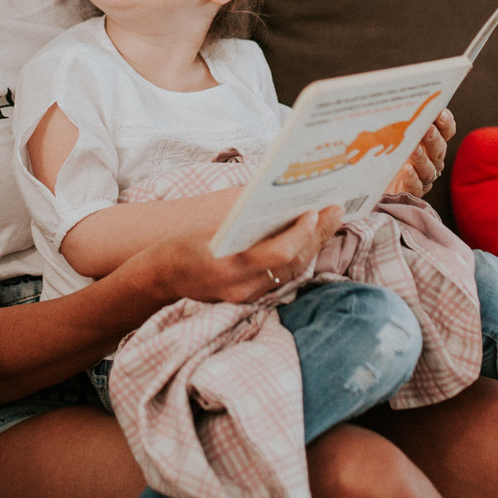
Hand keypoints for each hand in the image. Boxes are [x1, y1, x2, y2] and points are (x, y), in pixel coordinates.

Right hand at [151, 205, 342, 304]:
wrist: (161, 279)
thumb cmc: (182, 246)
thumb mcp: (209, 229)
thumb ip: (242, 221)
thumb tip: (277, 199)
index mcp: (230, 267)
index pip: (279, 253)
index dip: (301, 233)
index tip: (313, 212)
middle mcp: (243, 287)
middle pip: (292, 263)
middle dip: (317, 236)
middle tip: (335, 210)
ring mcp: (248, 296)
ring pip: (292, 271)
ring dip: (313, 246)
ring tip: (330, 220)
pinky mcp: (251, 298)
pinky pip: (282, 277)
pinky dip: (299, 256)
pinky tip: (310, 238)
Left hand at [387, 108, 455, 197]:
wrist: (374, 182)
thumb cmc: (385, 152)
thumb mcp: (390, 133)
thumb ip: (396, 121)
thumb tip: (391, 101)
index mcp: (431, 142)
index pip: (446, 131)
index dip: (445, 122)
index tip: (440, 112)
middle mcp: (431, 159)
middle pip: (439, 148)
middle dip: (434, 138)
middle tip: (428, 128)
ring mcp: (423, 176)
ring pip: (429, 168)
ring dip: (422, 157)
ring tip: (414, 148)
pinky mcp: (411, 191)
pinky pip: (416, 185)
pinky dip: (412, 177)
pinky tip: (407, 169)